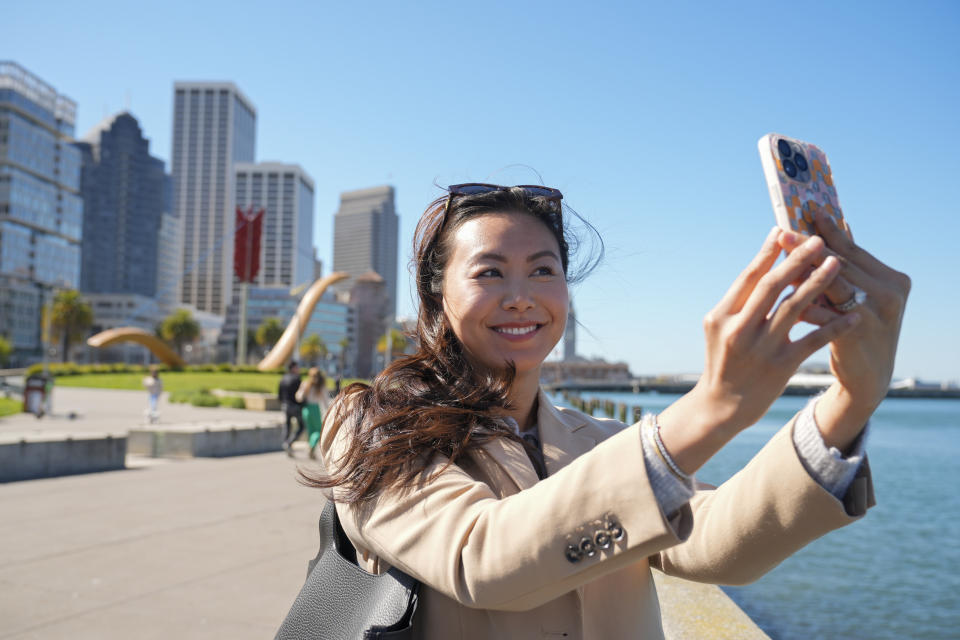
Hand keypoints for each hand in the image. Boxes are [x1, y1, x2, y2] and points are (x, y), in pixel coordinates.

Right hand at [693, 226, 862, 432]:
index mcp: (721, 315)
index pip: (748, 277)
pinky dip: (832, 325)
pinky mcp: (781, 366)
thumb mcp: (718, 329)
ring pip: (794, 308)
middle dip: (797, 260)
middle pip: (772, 286)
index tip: (783, 231)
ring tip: (836, 263)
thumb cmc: (722, 361)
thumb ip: (738, 302)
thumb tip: (762, 267)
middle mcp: (739, 329)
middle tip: (818, 240)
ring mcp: (761, 348)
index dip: (766, 253)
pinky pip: (812, 339)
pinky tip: (851, 313)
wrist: (721, 406)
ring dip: (818, 283)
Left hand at [778, 209, 910, 442]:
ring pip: (833, 284)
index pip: (853, 249)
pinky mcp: (858, 334)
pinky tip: (782, 296)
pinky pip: (824, 314)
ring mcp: (877, 314)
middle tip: (783, 233)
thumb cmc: (857, 330)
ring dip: (804, 271)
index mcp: (892, 279)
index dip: (828, 231)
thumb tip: (832, 228)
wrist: (868, 378)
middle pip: (841, 263)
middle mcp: (891, 293)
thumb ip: (845, 268)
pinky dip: (803, 303)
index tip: (806, 211)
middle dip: (808, 248)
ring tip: (779, 258)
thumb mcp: (859, 297)